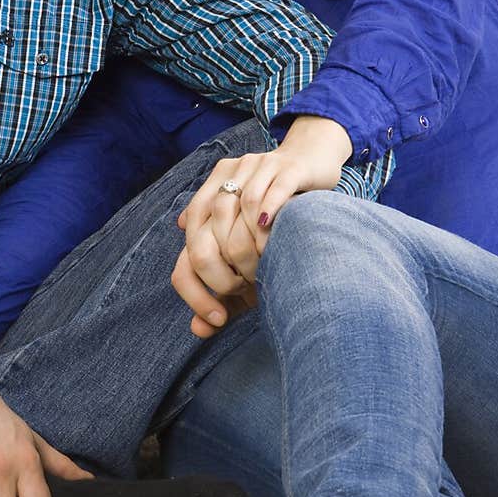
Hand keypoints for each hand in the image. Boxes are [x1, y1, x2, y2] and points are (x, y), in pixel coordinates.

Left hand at [174, 116, 352, 335]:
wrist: (311, 167)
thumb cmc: (276, 223)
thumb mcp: (246, 257)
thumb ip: (224, 289)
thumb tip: (198, 329)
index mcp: (208, 202)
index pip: (186, 250)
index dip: (195, 289)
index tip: (216, 318)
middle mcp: (225, 181)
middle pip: (205, 231)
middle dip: (222, 272)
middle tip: (245, 291)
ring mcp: (255, 169)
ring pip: (239, 209)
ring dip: (249, 249)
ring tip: (263, 272)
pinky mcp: (286, 167)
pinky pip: (274, 188)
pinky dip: (271, 212)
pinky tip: (271, 232)